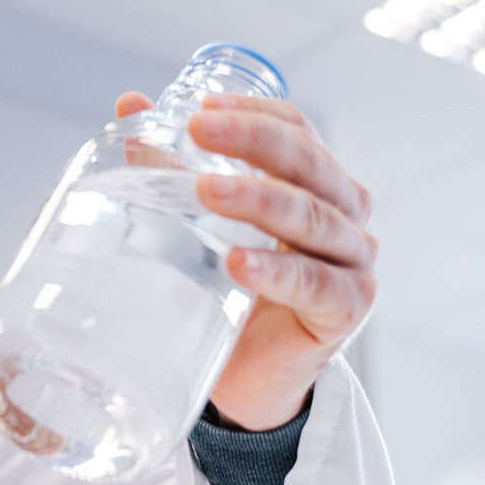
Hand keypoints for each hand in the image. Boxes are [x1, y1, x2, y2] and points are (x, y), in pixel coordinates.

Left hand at [114, 91, 378, 431]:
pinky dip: (277, 272)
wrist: (244, 379)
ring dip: (259, 200)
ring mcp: (353, 263)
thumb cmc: (228, 293)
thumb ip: (170, 167)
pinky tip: (240, 265)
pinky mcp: (347, 311)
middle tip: (199, 131)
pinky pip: (315, 284)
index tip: (202, 107)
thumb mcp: (197, 224)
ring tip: (206, 192)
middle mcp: (345, 216)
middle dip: (253, 141)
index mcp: (317, 184)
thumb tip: (131, 104)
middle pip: (308, 164)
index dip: (255, 112)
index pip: (297, 131)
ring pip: (311, 219)